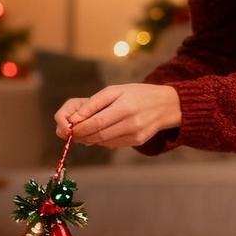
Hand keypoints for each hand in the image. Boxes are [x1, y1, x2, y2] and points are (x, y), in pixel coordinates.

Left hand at [54, 84, 181, 147]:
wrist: (167, 104)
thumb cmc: (137, 94)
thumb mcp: (115, 91)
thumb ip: (93, 104)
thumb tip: (74, 119)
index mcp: (125, 107)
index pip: (96, 123)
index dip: (79, 128)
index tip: (68, 128)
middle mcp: (132, 123)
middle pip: (99, 135)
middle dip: (81, 136)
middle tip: (70, 133)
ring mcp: (136, 134)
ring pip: (104, 142)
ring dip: (89, 139)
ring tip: (82, 133)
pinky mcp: (138, 141)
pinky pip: (113, 144)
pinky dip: (101, 140)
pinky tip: (98, 134)